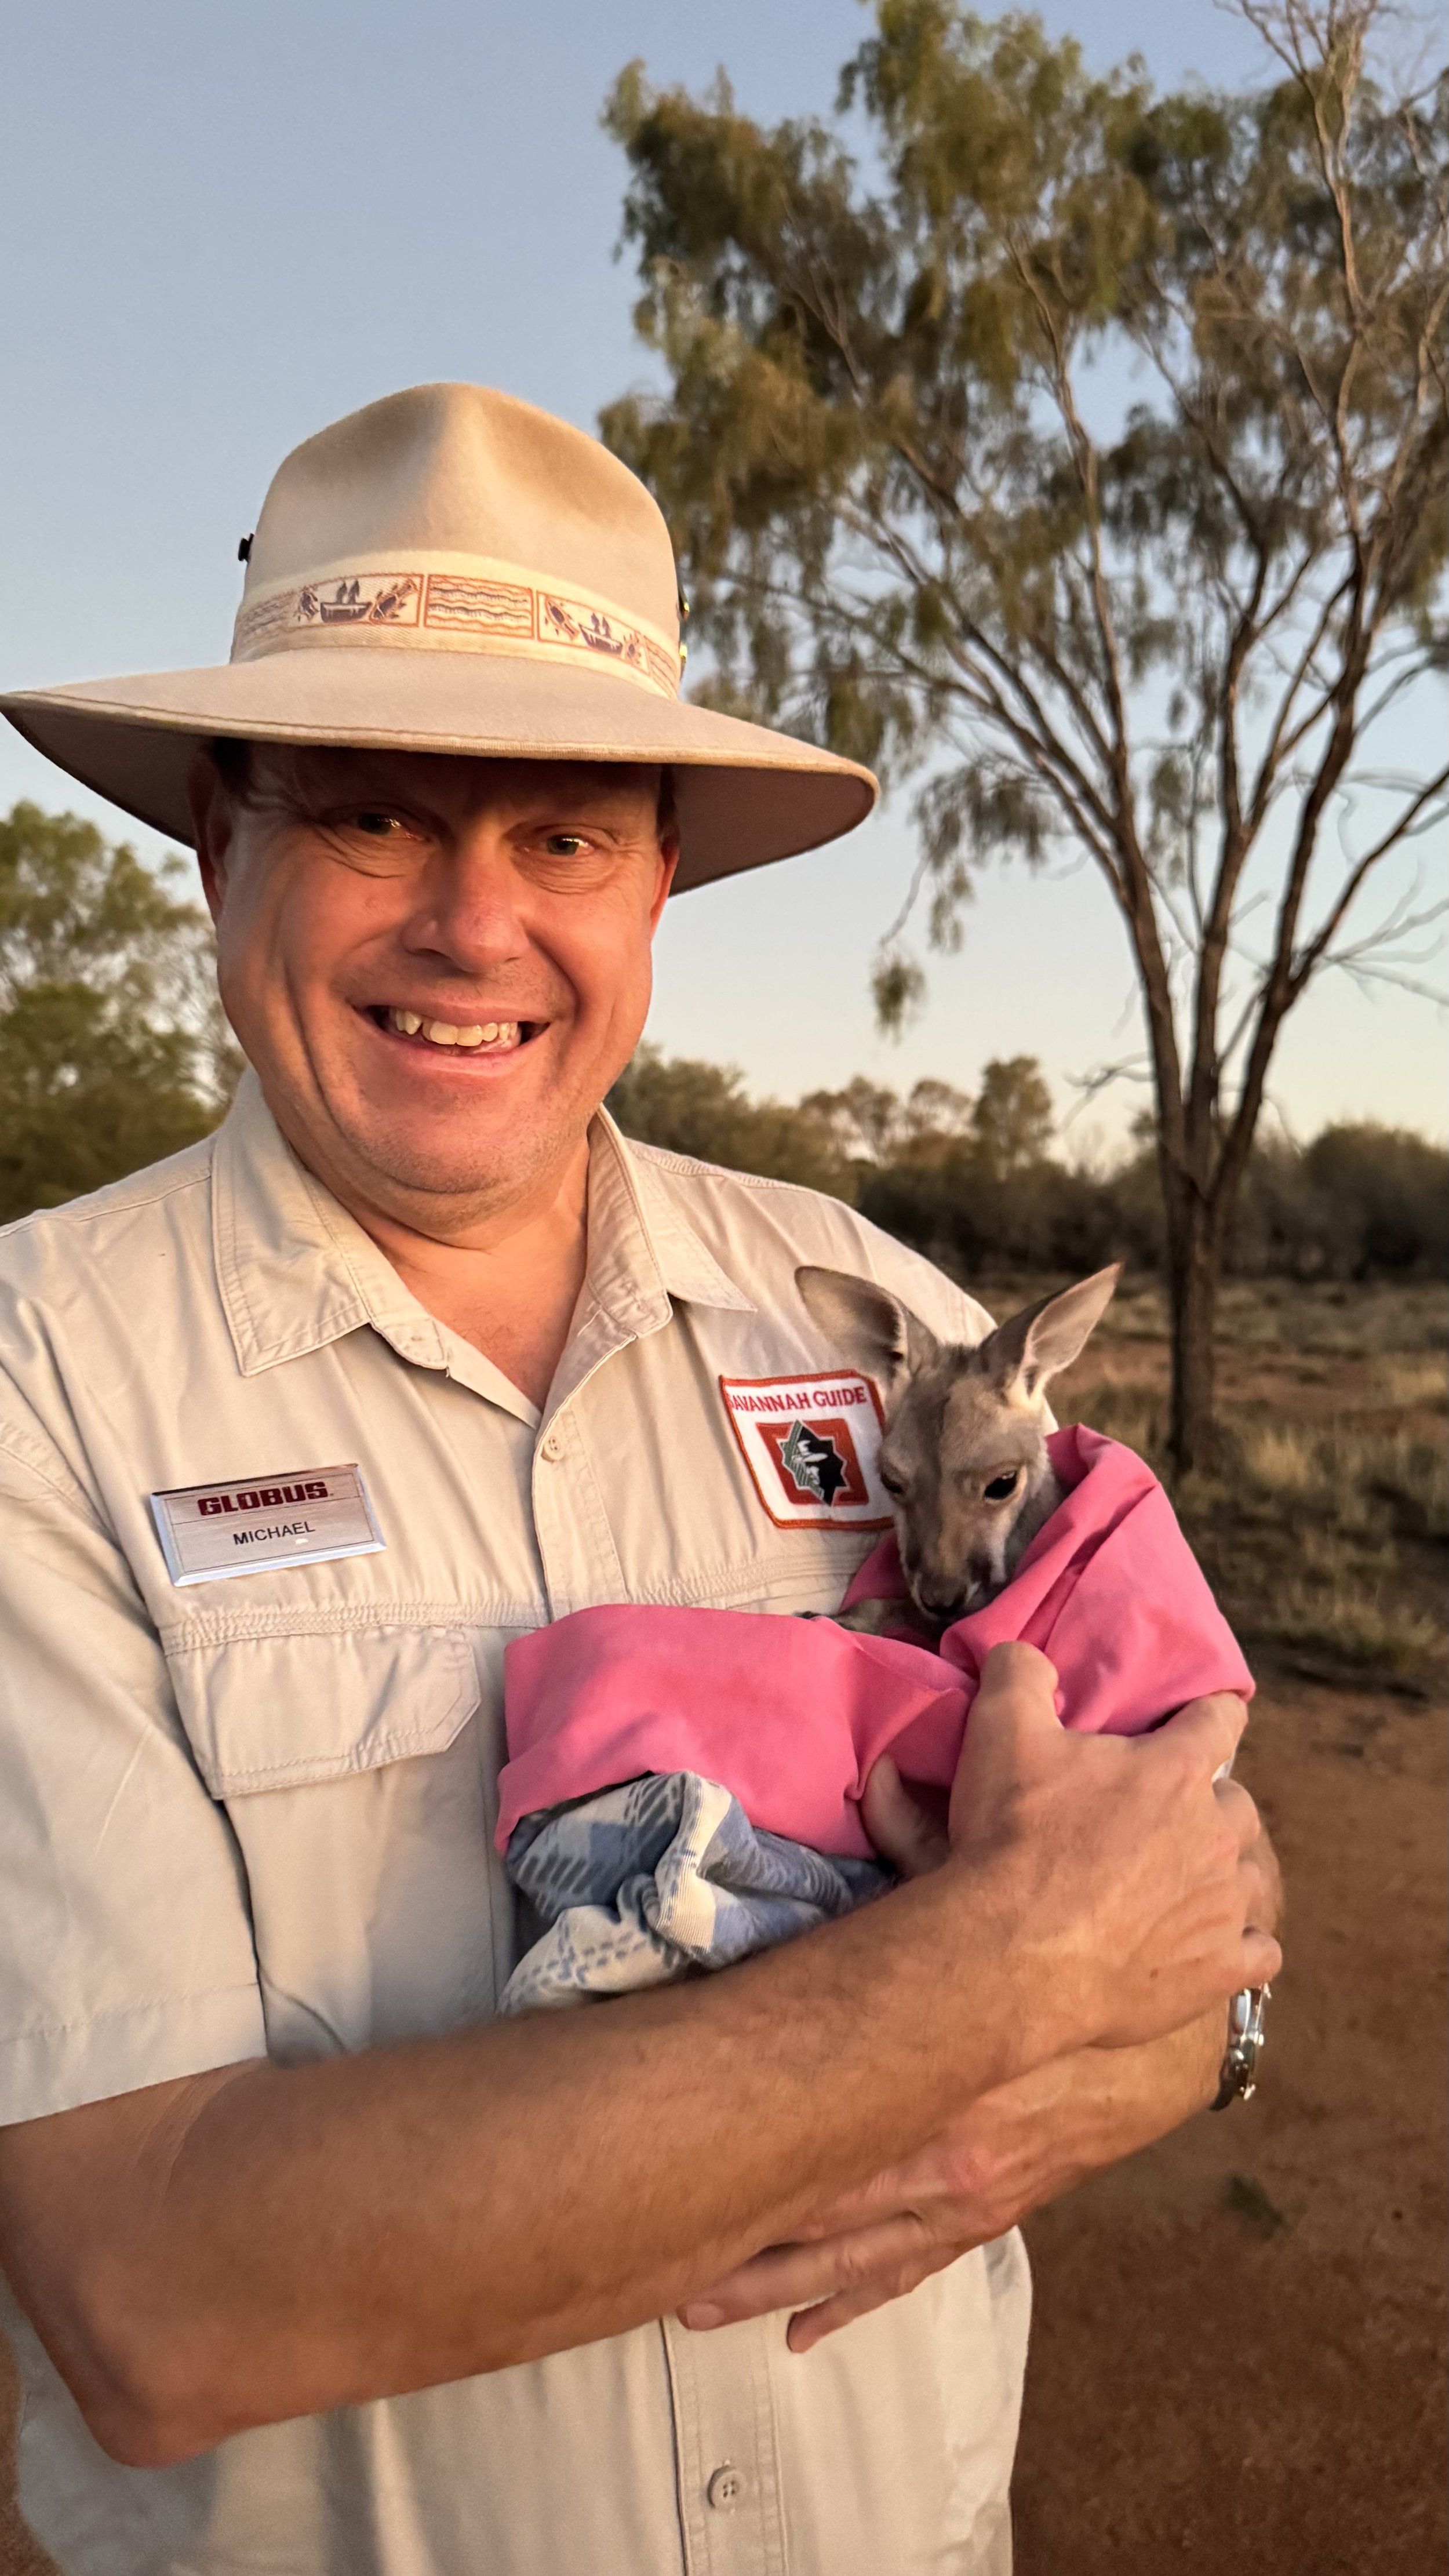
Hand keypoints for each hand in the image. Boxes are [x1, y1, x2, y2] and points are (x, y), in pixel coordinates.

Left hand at [676, 1671, 1283, 2352]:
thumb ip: (928, 1840)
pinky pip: (911, 2268)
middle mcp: (949, 2157)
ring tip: (695, 2307)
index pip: (829, 2126)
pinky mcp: (994, 2213)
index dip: (757, 2154)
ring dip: (780, 2284)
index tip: (686, 2171)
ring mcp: (970, 2198)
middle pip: (829, 2211)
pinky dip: (854, 2302)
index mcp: (940, 2083)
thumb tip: (874, 1774)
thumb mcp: (1003, 1895)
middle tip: (668, 2274)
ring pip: (858, 2259)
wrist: (1178, 2027)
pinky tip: (799, 2337)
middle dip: (750, 2246)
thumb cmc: (1088, 1956)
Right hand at [920, 1645, 1278, 2054]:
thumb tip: (1025, 1653)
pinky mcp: (1220, 1969)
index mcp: (1176, 1770)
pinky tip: (1208, 1947)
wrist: (1014, 1957)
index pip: (1222, 1719)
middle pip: (1237, 1804)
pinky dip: (1239, 1946)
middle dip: (1206, 1805)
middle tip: (1157, 1819)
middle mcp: (1216, 1833)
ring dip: (1221, 1875)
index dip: (1209, 1714)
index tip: (1197, 1720)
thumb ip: (1019, 1673)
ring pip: (1250, 1877)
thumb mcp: (1000, 1731)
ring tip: (1178, 1884)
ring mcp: (1224, 1905)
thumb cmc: (1013, 1838)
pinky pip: (1259, 1952)